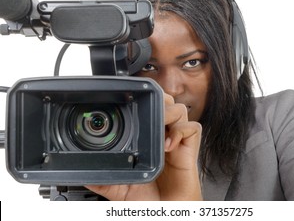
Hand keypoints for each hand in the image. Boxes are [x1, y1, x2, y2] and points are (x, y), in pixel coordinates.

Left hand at [86, 93, 201, 199]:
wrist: (164, 214)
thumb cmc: (148, 201)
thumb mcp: (120, 188)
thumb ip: (103, 179)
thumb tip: (83, 175)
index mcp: (149, 141)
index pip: (149, 110)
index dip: (144, 101)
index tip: (132, 102)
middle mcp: (163, 137)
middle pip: (166, 103)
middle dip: (159, 100)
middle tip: (149, 110)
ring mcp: (177, 142)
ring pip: (180, 110)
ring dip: (169, 113)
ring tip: (159, 127)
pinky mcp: (189, 150)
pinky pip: (193, 128)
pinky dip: (182, 130)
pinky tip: (169, 144)